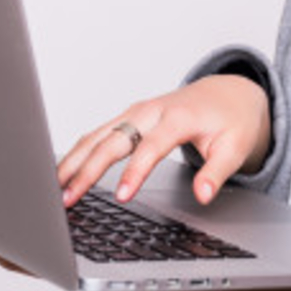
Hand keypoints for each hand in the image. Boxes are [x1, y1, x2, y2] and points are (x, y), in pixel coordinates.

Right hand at [56, 75, 270, 207]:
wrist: (227, 93)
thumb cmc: (231, 120)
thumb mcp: (236, 148)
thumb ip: (217, 172)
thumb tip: (203, 194)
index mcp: (178, 117)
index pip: (150, 147)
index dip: (134, 172)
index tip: (120, 197)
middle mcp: (151, 111)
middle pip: (113, 139)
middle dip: (88, 169)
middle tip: (68, 197)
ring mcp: (135, 112)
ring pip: (97, 134)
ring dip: (74, 159)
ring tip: (54, 186)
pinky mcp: (127, 117)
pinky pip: (98, 133)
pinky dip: (79, 151)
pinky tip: (63, 168)